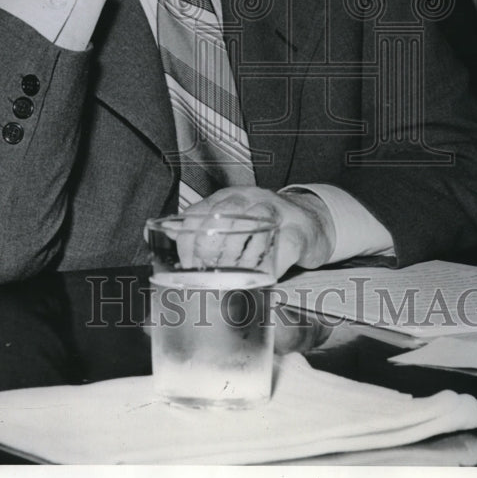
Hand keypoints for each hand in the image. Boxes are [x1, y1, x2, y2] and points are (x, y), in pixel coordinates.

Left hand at [182, 187, 336, 277]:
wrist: (310, 222)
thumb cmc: (262, 226)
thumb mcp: (231, 222)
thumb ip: (201, 228)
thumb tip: (166, 233)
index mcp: (227, 197)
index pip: (200, 211)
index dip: (188, 239)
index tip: (186, 265)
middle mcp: (250, 198)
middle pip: (224, 214)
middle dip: (210, 245)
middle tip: (205, 272)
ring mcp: (277, 212)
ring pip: (253, 226)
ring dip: (238, 257)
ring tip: (230, 279)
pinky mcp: (299, 232)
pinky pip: (283, 247)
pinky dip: (270, 266)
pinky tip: (262, 279)